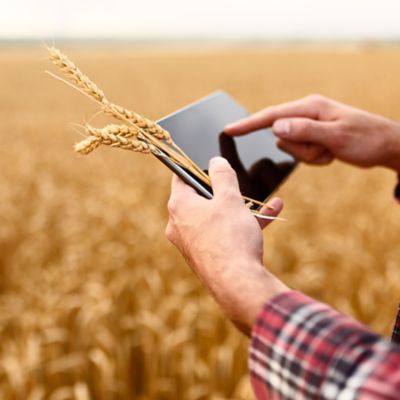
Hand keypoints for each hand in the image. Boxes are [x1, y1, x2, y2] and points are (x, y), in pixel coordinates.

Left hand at [166, 157, 288, 334]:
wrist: (237, 285)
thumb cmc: (230, 238)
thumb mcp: (230, 199)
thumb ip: (222, 175)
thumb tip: (216, 161)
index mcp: (179, 206)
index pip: (181, 177)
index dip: (196, 167)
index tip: (210, 163)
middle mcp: (179, 225)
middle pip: (201, 198)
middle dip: (226, 191)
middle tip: (240, 185)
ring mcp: (192, 243)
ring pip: (216, 217)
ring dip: (241, 208)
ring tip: (267, 202)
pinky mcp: (206, 256)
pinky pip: (222, 234)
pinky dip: (241, 225)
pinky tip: (270, 216)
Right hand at [224, 95, 399, 170]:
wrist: (386, 146)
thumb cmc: (366, 138)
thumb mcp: (336, 136)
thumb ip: (304, 131)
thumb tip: (275, 127)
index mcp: (309, 107)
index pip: (271, 115)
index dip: (248, 124)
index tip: (229, 129)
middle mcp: (306, 114)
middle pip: (282, 138)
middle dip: (301, 150)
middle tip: (325, 150)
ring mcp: (310, 126)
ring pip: (291, 148)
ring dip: (310, 156)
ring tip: (331, 151)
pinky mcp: (313, 137)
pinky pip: (302, 153)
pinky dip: (315, 158)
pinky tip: (331, 153)